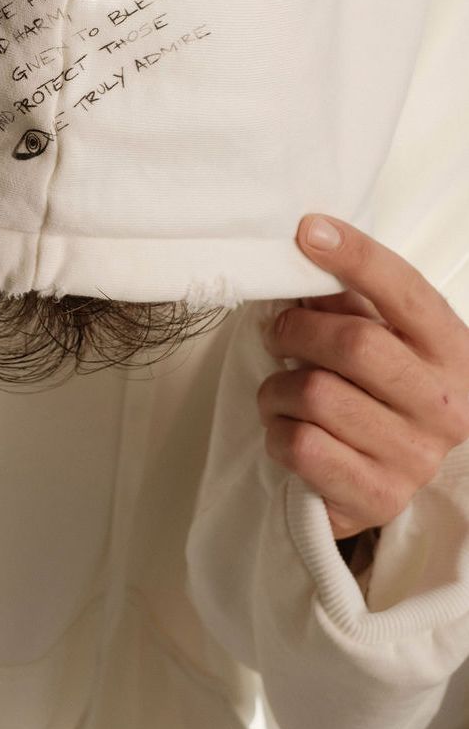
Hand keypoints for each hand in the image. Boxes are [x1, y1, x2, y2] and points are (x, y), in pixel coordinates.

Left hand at [257, 214, 468, 539]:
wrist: (392, 474)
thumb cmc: (381, 393)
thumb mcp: (384, 338)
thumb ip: (351, 299)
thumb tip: (306, 250)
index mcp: (451, 350)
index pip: (404, 290)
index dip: (354, 255)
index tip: (308, 231)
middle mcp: (444, 404)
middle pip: (355, 343)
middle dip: (297, 330)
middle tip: (277, 332)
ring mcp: (414, 456)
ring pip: (317, 395)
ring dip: (277, 388)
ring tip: (280, 392)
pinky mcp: (377, 497)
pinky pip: (302, 447)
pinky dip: (277, 433)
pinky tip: (287, 431)